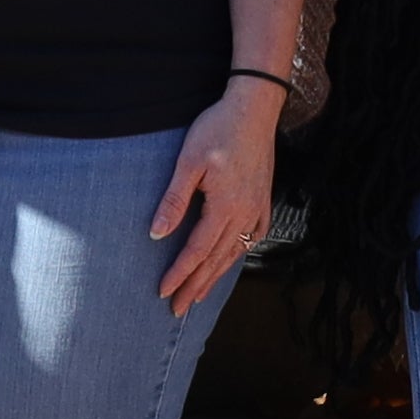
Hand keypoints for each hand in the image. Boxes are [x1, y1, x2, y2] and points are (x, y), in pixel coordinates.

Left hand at [148, 79, 284, 312]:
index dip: (180, 274)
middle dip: (196, 286)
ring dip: (215, 276)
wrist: (254, 108)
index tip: (163, 292)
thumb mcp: (189, 162)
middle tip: (178, 309)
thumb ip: (174, 200)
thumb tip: (157, 234)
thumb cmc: (217, 129)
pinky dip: (238, 254)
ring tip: (200, 295)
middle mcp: (245, 214)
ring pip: (234, 252)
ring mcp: (257, 208)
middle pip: (217, 260)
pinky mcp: (263, 200)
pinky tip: (231, 260)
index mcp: (225, 207)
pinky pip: (252, 237)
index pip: (197, 251)